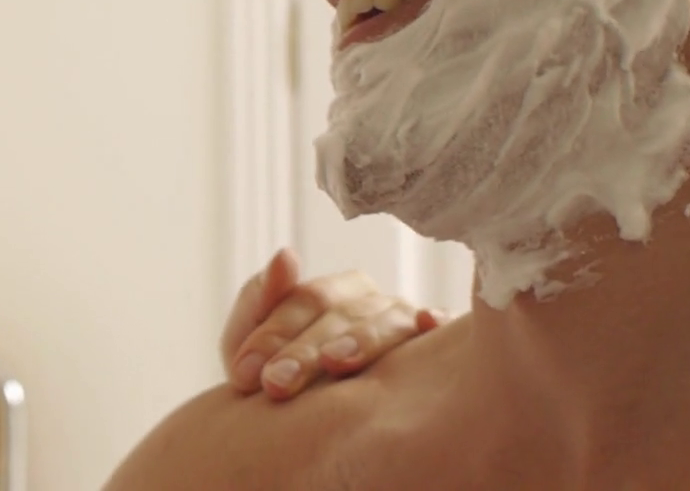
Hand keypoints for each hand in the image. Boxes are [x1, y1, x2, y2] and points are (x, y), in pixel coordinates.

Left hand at [219, 248, 447, 400]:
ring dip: (363, 339)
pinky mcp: (439, 351)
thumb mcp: (251, 347)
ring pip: (390, 321)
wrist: (303, 437)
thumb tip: (286, 253)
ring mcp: (407, 325)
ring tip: (335, 363)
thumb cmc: (278, 380)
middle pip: (344, 314)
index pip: (306, 301)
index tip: (246, 373)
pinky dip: (439, 320)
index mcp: (330, 295)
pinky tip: (429, 322)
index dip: (274, 334)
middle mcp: (372, 303)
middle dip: (306, 350)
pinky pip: (444, 330)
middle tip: (275, 384)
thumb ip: (258, 301)